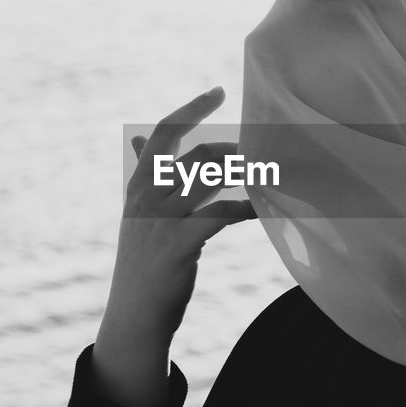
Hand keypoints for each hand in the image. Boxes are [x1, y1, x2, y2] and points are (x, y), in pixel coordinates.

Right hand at [92, 86, 256, 406]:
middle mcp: (147, 195)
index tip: (219, 91)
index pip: (165, 131)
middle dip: (237, 151)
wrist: (133, 314)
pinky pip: (221, 213)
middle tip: (262, 158)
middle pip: (200, 153)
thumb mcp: (137, 213)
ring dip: (248, 173)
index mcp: (139, 184)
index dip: (193, 108)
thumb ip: (145, 175)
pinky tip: (265, 208)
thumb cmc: (143, 261)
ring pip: (212, 178)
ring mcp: (161, 219)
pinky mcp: (178, 244)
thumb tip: (141, 139)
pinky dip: (247, 207)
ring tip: (272, 175)